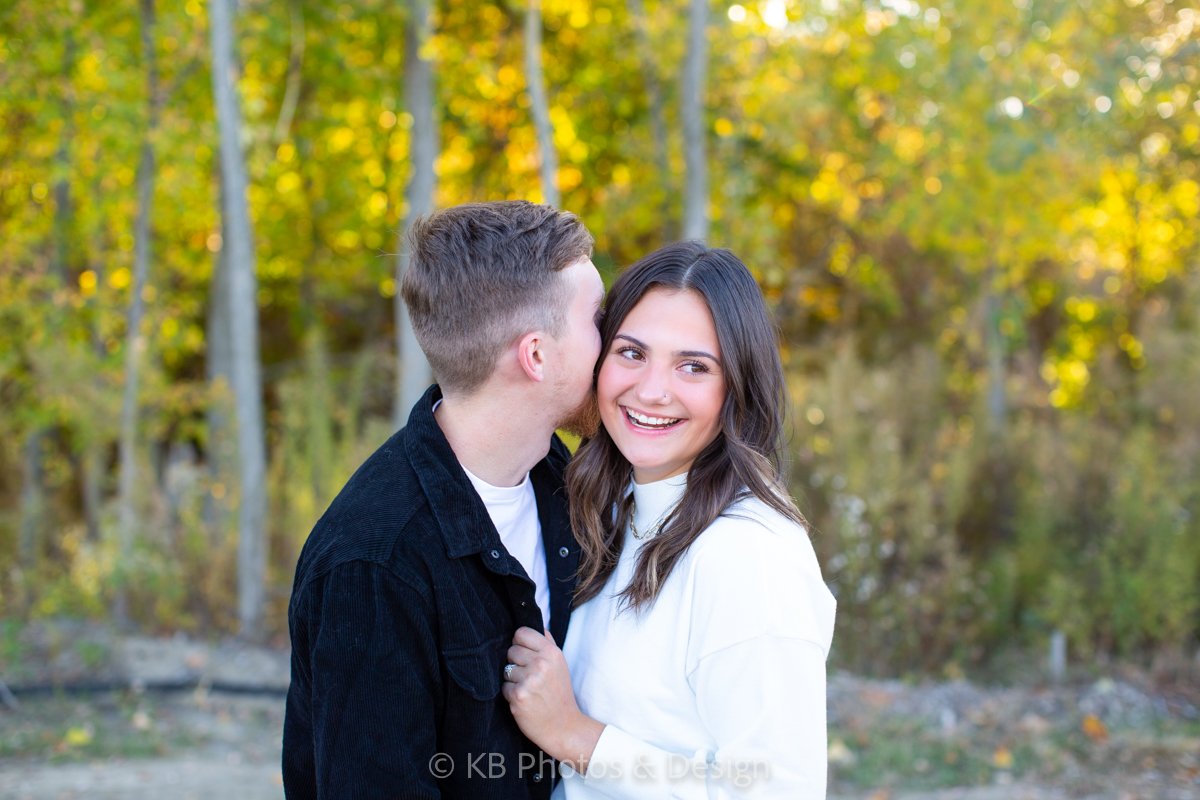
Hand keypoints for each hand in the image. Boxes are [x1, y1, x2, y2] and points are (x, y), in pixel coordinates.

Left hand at [502, 627, 602, 770]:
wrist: (564, 726)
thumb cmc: (559, 694)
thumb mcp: (560, 664)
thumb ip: (546, 644)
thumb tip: (531, 625)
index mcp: (552, 652)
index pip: (521, 632)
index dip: (520, 643)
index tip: (525, 654)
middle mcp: (541, 663)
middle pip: (511, 650)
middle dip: (516, 662)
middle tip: (529, 676)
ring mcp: (529, 680)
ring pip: (506, 669)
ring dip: (513, 679)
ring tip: (528, 689)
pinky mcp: (518, 696)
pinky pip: (504, 687)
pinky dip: (511, 694)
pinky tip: (524, 700)